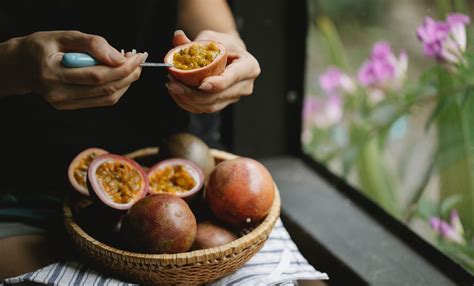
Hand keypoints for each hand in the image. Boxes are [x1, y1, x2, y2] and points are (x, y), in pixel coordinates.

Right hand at [19, 31, 146, 109]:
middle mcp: (57, 93)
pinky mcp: (69, 107)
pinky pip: (101, 101)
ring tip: (132, 67)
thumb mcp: (64, 36)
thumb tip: (119, 58)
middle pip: (105, 89)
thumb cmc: (43, 47)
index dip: (122, 67)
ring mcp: (63, 103)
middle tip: (139, 61)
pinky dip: (116, 89)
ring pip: (107, 98)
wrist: (22, 65)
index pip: (97, 76)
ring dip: (125, 83)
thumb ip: (92, 44)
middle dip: (128, 75)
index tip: (137, 56)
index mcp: (52, 73)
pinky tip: (120, 76)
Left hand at [166, 30, 260, 112]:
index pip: (233, 78)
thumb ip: (194, 42)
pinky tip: (176, 93)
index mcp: (249, 67)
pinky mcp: (223, 104)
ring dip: (187, 99)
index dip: (217, 83)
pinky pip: (203, 109)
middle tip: (173, 82)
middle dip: (193, 93)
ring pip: (210, 106)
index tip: (201, 84)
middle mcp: (245, 86)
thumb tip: (178, 38)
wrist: (228, 54)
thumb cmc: (222, 44)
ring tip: (172, 85)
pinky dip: (187, 103)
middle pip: (218, 96)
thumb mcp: (211, 37)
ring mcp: (234, 98)